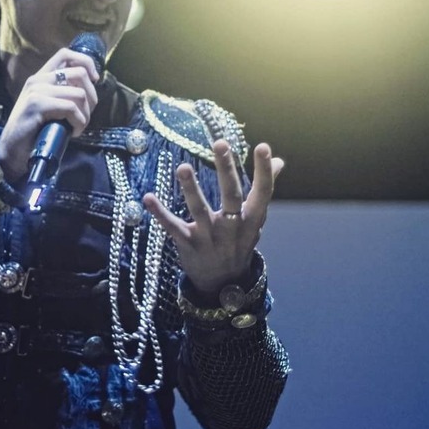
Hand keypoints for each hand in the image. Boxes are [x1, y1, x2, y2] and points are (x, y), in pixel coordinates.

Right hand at [0, 48, 99, 181]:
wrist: (11, 150)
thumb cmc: (34, 131)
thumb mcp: (49, 107)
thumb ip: (63, 94)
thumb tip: (90, 92)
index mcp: (41, 77)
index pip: (66, 54)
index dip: (86, 62)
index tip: (94, 80)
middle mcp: (38, 80)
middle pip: (79, 73)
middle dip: (92, 96)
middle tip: (85, 114)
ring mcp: (36, 91)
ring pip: (79, 93)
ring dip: (85, 114)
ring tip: (77, 126)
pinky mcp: (36, 105)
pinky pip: (70, 108)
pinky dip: (78, 122)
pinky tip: (73, 132)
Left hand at [143, 139, 283, 294]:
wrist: (224, 285)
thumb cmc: (239, 241)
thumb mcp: (255, 219)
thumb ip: (263, 189)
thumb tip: (280, 161)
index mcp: (252, 219)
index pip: (262, 192)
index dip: (264, 171)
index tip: (263, 147)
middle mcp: (233, 228)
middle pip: (231, 196)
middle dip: (226, 170)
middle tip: (221, 143)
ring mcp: (210, 238)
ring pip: (200, 210)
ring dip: (191, 189)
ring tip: (182, 167)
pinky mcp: (189, 245)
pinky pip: (173, 227)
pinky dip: (160, 214)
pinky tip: (148, 198)